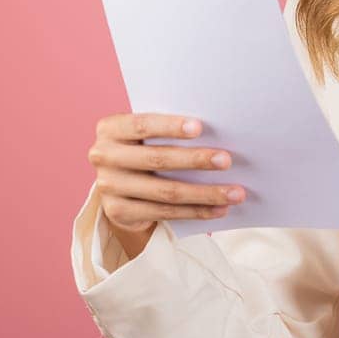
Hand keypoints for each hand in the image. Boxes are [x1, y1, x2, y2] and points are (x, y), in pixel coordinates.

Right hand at [87, 113, 246, 260]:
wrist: (118, 186)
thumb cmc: (142, 148)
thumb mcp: (145, 135)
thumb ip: (167, 131)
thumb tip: (216, 132)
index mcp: (110, 129)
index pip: (142, 124)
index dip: (170, 126)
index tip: (200, 127)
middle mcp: (103, 156)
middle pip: (156, 159)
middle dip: (195, 160)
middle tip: (226, 160)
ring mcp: (108, 187)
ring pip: (165, 191)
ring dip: (205, 193)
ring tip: (234, 192)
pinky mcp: (118, 212)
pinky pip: (165, 213)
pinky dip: (196, 211)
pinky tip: (219, 208)